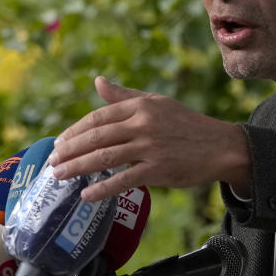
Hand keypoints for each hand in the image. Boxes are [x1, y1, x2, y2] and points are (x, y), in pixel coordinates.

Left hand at [48, 76, 250, 200]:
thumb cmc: (187, 124)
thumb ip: (124, 95)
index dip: (75, 131)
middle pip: (96, 137)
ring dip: (78, 168)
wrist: (222, 147)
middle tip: (53, 162)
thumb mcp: (157, 103)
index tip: (60, 143)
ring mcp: (150, 147)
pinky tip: (86, 194)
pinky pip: (124, 180)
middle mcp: (143, 124)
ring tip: (60, 176)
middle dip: (70, 150)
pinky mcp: (159, 170)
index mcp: (141, 106)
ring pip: (105, 157)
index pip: (98, 117)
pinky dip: (103, 188)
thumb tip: (97, 81)